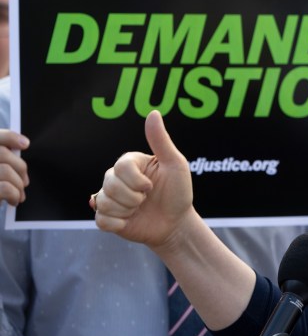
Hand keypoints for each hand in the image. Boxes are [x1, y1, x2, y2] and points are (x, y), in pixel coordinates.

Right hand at [0, 130, 29, 205]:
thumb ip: (1, 160)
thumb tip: (21, 147)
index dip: (10, 137)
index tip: (25, 144)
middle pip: (2, 153)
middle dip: (20, 167)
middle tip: (25, 182)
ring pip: (6, 170)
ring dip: (18, 184)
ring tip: (19, 195)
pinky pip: (6, 188)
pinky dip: (14, 194)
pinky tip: (13, 201)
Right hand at [91, 110, 193, 249]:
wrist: (177, 223)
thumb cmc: (178, 192)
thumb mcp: (175, 165)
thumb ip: (161, 140)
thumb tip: (153, 113)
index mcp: (131, 163)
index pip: (121, 166)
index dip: (137, 180)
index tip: (151, 186)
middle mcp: (117, 178)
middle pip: (109, 184)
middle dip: (133, 197)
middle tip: (147, 199)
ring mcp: (111, 198)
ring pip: (104, 202)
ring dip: (127, 210)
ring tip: (139, 209)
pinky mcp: (108, 217)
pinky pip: (100, 220)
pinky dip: (118, 223)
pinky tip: (129, 221)